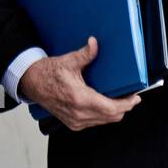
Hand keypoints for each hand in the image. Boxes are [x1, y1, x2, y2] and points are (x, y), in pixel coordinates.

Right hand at [18, 37, 141, 130]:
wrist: (32, 83)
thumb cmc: (48, 73)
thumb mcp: (68, 61)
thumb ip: (85, 54)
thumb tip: (95, 43)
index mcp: (79, 99)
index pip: (111, 108)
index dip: (126, 104)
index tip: (135, 97)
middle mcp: (78, 114)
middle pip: (111, 117)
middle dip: (124, 108)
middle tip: (132, 98)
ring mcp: (75, 121)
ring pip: (104, 121)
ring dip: (114, 112)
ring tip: (122, 100)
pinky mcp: (72, 124)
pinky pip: (95, 122)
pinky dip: (103, 115)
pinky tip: (106, 105)